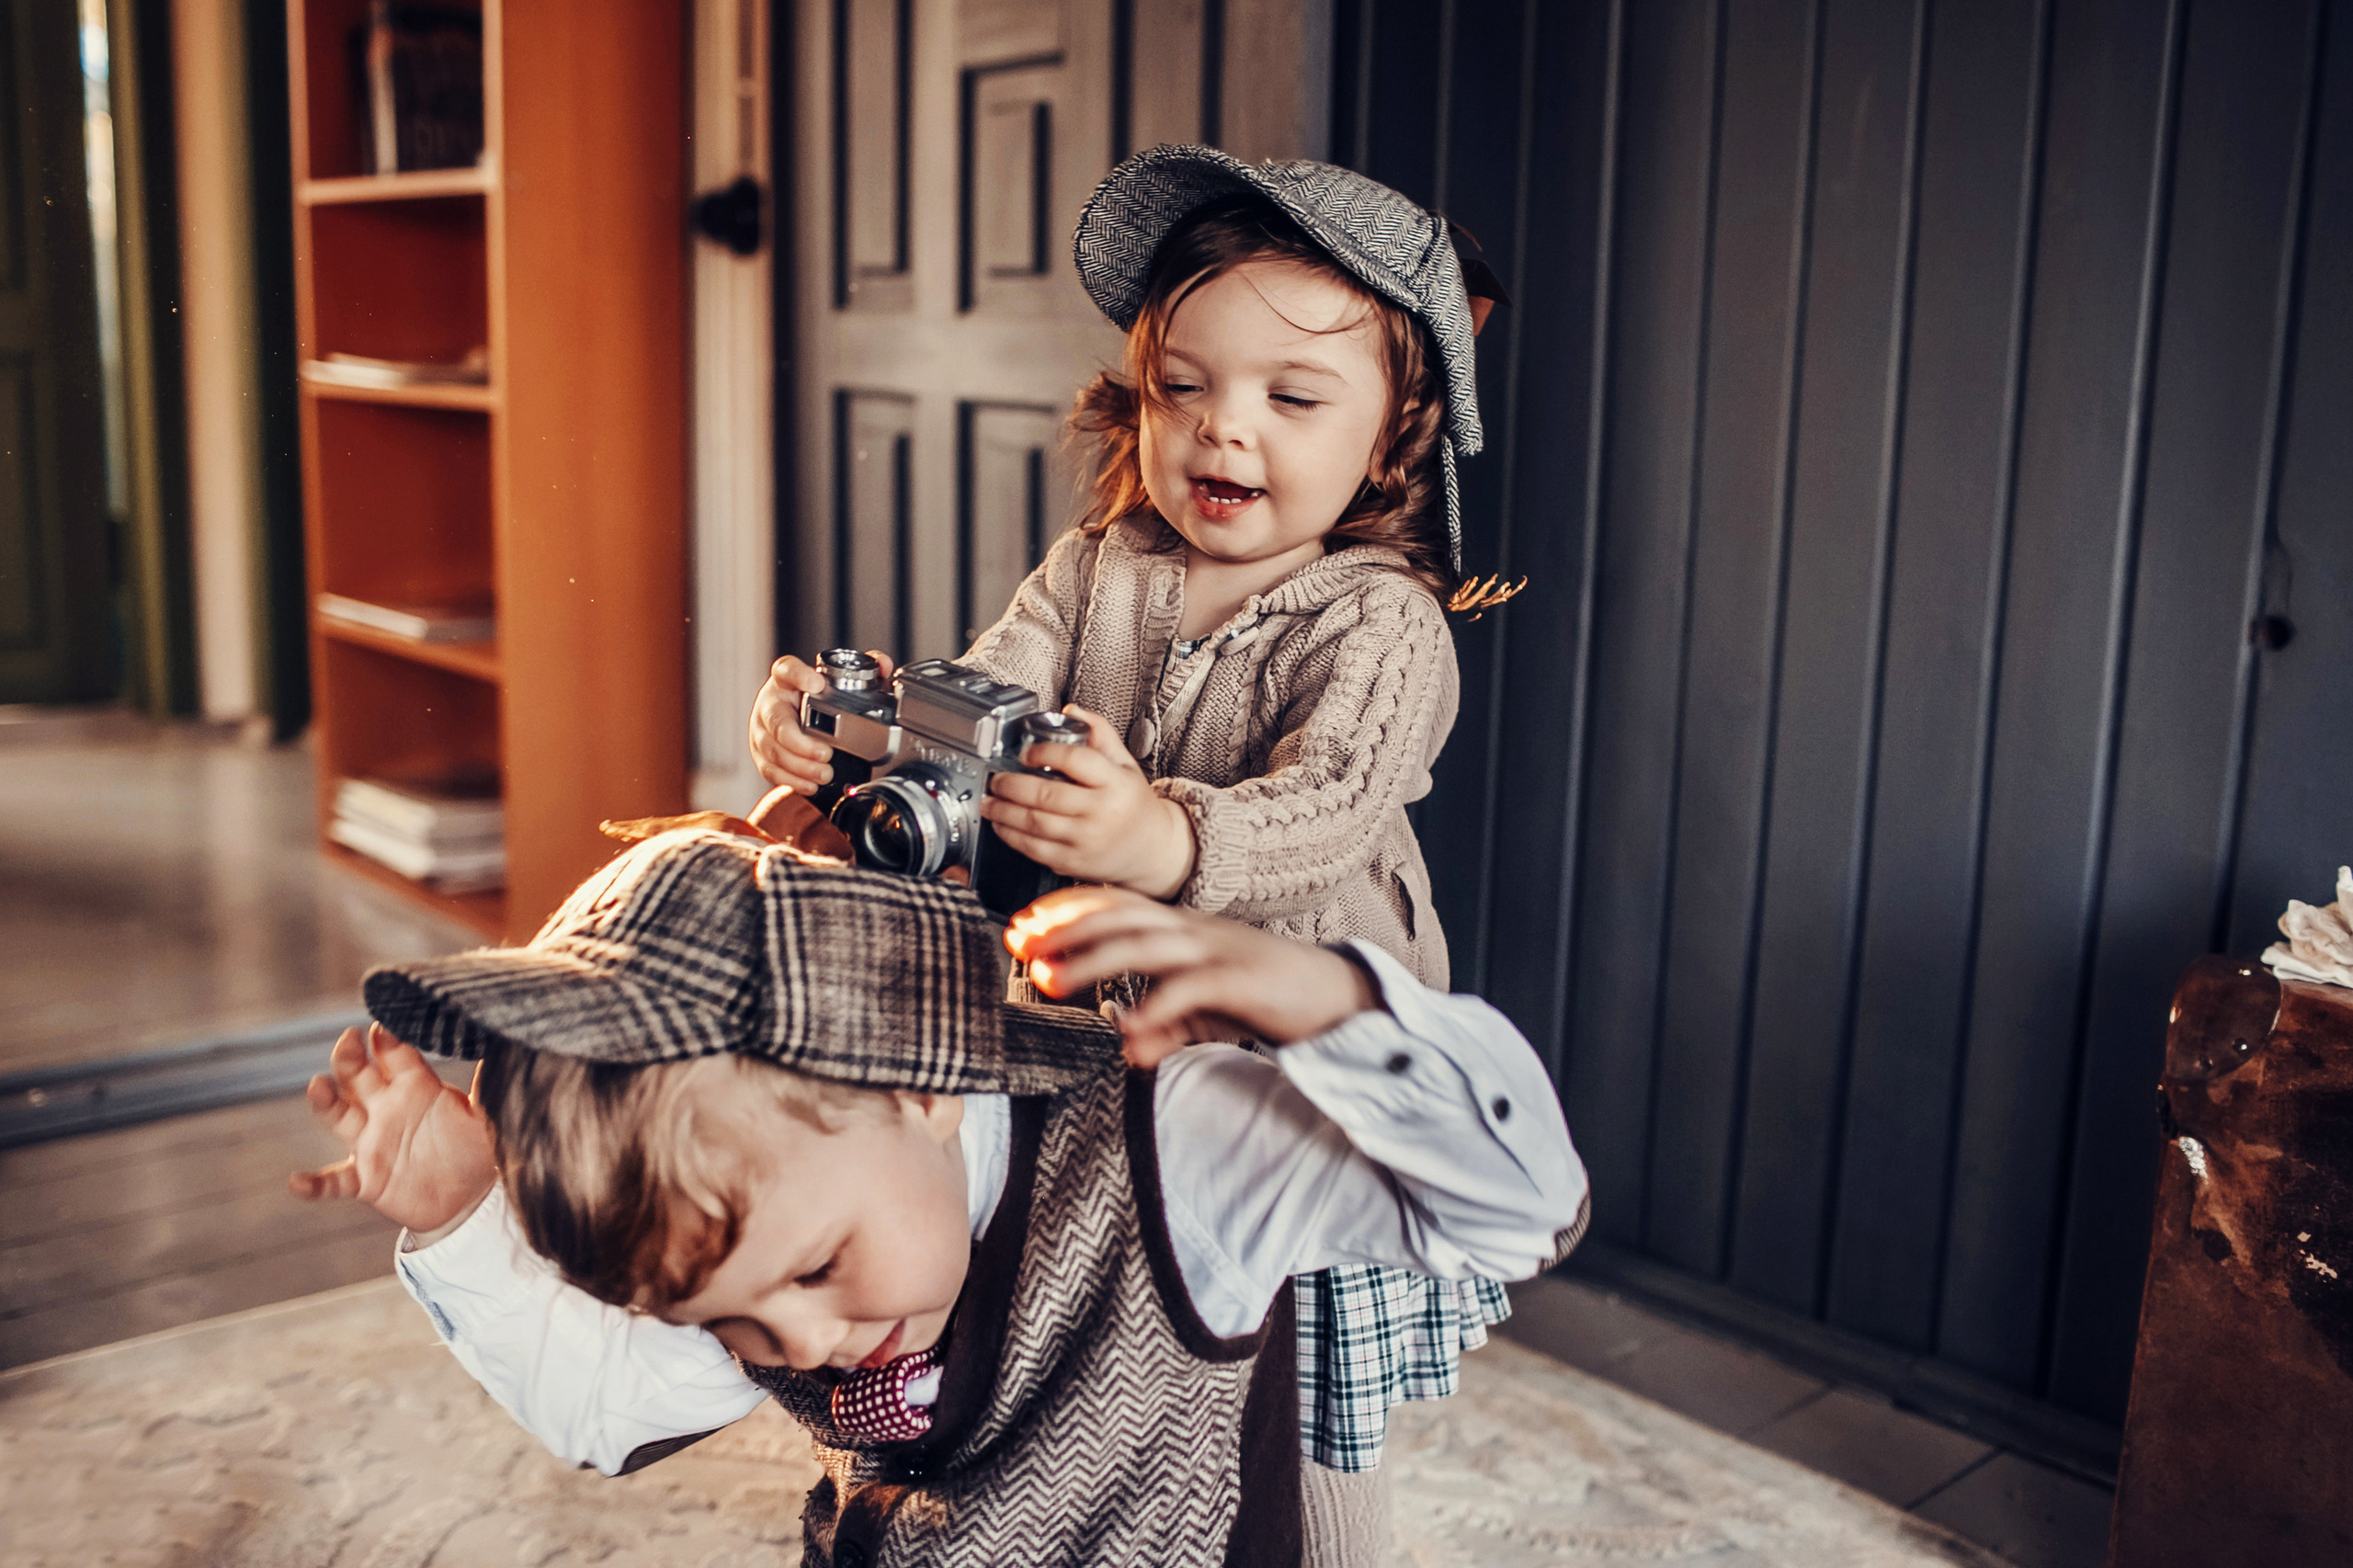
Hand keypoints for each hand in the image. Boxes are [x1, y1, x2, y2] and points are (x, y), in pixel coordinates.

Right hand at [287, 1025, 497, 1240]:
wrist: (469, 1199)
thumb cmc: (474, 1147)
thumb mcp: (486, 1116)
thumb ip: (492, 1087)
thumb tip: (516, 1045)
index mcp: (415, 1085)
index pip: (395, 1054)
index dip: (388, 1040)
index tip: (385, 1026)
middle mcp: (386, 1107)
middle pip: (358, 1075)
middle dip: (350, 1057)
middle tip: (349, 1039)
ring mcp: (371, 1141)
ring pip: (340, 1116)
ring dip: (325, 1102)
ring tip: (317, 1087)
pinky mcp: (365, 1178)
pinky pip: (334, 1181)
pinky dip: (314, 1184)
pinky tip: (297, 1183)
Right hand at [749, 651, 895, 792]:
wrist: (792, 715)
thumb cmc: (814, 699)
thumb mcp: (837, 682)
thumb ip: (865, 670)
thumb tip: (884, 666)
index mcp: (786, 680)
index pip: (786, 670)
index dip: (798, 676)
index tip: (816, 684)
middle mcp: (770, 702)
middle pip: (777, 721)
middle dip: (802, 743)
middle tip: (826, 753)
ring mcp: (761, 729)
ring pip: (773, 749)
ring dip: (800, 766)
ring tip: (824, 772)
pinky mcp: (760, 753)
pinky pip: (770, 769)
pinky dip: (792, 780)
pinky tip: (810, 784)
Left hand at [981, 707, 1197, 899]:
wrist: (1151, 850)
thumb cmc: (1132, 803)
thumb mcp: (1125, 763)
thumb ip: (1100, 733)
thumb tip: (1071, 709)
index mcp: (1115, 783)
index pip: (1076, 761)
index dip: (1045, 752)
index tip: (1026, 752)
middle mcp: (1101, 812)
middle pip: (1047, 795)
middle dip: (1011, 786)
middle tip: (996, 779)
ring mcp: (1086, 840)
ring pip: (1035, 824)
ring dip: (1004, 811)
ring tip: (989, 801)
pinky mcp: (1074, 862)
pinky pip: (1035, 849)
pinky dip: (1011, 836)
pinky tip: (1001, 824)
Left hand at [1005, 887, 1378, 1066]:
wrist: (1336, 998)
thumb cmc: (1267, 998)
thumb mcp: (1205, 1012)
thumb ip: (1164, 1026)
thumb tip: (1125, 1045)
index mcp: (1183, 927)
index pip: (1115, 903)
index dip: (1066, 908)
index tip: (1025, 923)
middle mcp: (1194, 930)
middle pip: (1118, 916)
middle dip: (1063, 928)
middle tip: (1021, 945)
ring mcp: (1216, 950)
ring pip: (1142, 944)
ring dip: (1090, 961)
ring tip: (1051, 980)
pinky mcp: (1239, 981)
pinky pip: (1188, 990)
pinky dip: (1153, 1007)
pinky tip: (1126, 1029)